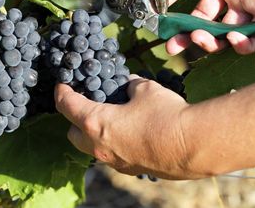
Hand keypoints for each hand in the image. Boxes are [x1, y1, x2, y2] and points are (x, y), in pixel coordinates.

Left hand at [54, 76, 192, 178]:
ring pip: (92, 147)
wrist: (193, 146)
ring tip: (110, 116)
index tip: (62, 84)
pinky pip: (113, 155)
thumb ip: (131, 85)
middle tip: (86, 101)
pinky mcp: (131, 169)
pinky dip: (114, 142)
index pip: (66, 105)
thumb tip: (129, 84)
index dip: (61, 92)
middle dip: (74, 117)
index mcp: (95, 123)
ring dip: (94, 132)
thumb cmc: (164, 114)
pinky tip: (130, 130)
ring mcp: (115, 162)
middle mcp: (99, 146)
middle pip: (73, 133)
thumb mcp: (145, 89)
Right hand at [165, 0, 254, 54]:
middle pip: (200, 19)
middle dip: (185, 34)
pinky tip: (236, 37)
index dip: (167, 3)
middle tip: (173, 45)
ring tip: (204, 39)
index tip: (155, 14)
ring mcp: (245, 2)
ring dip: (210, 41)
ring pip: (223, 31)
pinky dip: (245, 43)